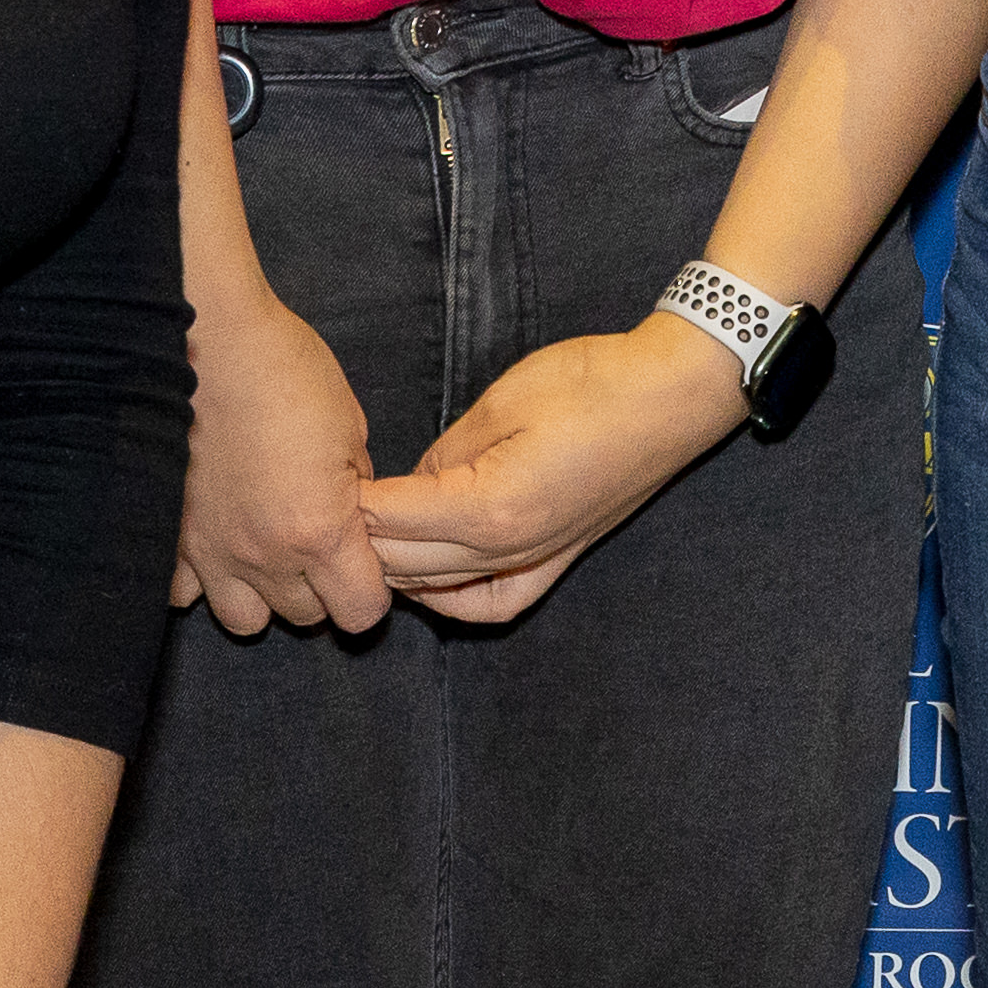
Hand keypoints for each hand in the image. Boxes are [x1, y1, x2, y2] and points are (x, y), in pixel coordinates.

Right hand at [165, 286, 385, 639]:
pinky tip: (217, 544)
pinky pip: (182, 594)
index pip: (360, 614)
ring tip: (266, 550)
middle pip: (306, 618)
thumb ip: (358, 489)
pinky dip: (202, 580)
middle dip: (321, 589)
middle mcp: (263, 555)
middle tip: (317, 542)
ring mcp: (209, 552)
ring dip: (263, 594)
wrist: (207, 337)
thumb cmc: (284, 369)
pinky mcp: (167, 537)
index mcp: (319, 530)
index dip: (371, 592)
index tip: (365, 562)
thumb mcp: (350, 426)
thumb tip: (357, 517)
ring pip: (245, 621)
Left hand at [357, 316, 751, 622]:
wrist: (672, 397)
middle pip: (406, 562)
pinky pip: (494, 602)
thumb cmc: (593, 384)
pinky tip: (432, 585)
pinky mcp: (558, 558)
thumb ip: (446, 451)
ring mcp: (538, 559)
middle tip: (323, 509)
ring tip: (362, 537)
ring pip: (441, 586)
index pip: (393, 518)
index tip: (314, 479)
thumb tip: (409, 483)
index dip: (349, 500)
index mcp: (492, 505)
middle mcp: (511, 548)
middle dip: (358, 537)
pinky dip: (454, 601)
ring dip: (395, 566)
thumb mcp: (504, 401)